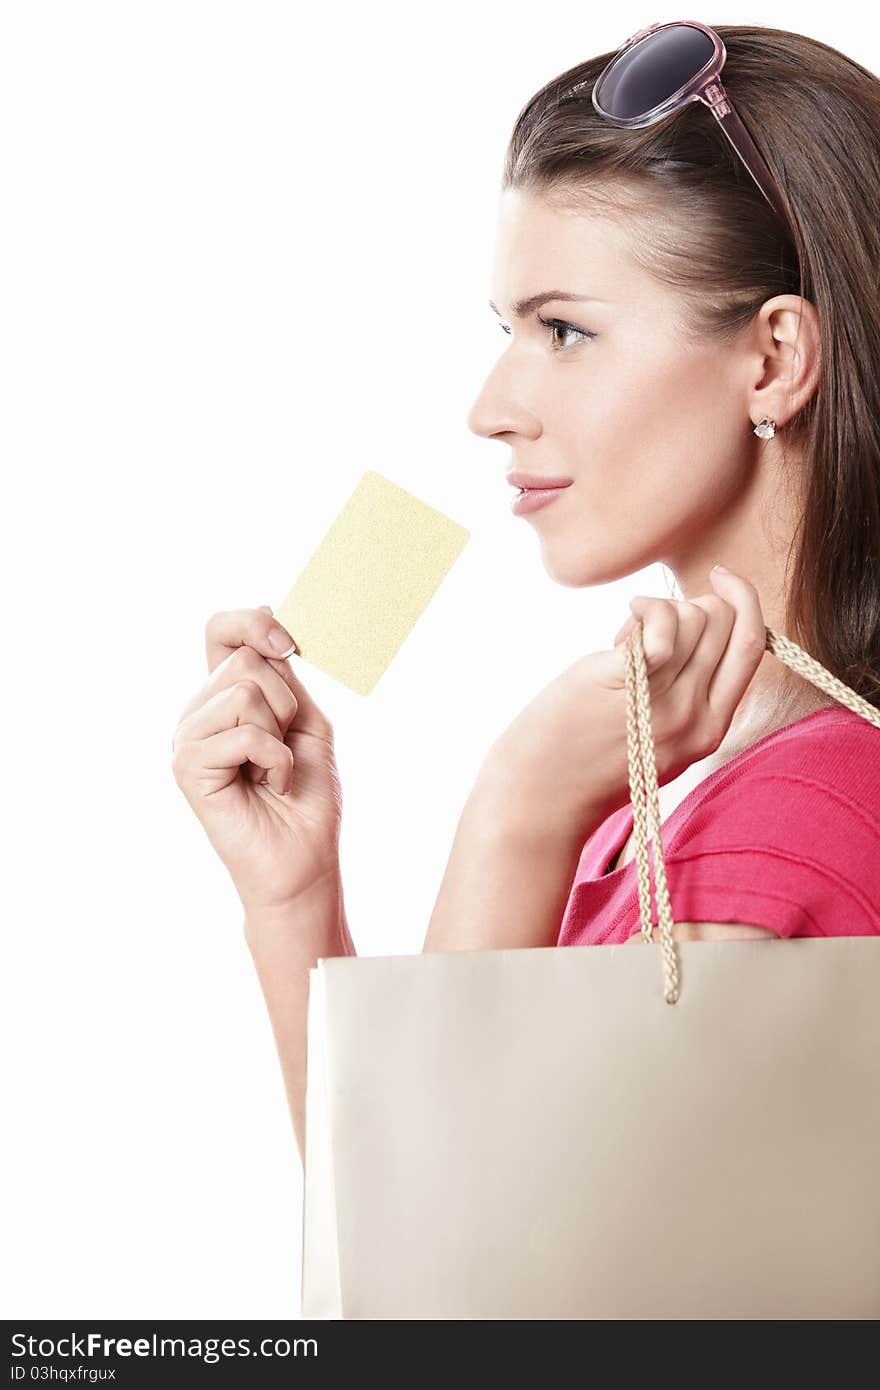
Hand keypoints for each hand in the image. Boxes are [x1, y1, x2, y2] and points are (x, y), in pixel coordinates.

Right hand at [171, 606, 343, 912]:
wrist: (303, 861)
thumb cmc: (306, 797)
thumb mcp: (306, 721)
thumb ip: (283, 675)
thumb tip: (265, 618)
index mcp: (224, 697)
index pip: (220, 631)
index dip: (251, 622)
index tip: (287, 643)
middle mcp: (198, 712)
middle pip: (245, 661)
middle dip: (286, 703)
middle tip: (285, 748)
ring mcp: (187, 739)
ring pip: (244, 692)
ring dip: (281, 735)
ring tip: (274, 771)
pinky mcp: (188, 767)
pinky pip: (244, 733)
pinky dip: (274, 761)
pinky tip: (268, 787)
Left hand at [477, 567, 768, 843]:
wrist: (541, 798)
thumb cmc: (590, 760)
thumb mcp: (662, 738)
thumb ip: (689, 692)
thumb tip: (696, 620)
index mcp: (713, 728)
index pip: (753, 643)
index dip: (742, 599)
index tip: (719, 577)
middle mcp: (698, 716)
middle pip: (720, 619)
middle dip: (684, 605)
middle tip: (639, 633)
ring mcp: (665, 702)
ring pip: (690, 616)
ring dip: (653, 611)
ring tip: (619, 646)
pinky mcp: (628, 683)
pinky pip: (659, 624)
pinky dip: (642, 610)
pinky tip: (617, 633)